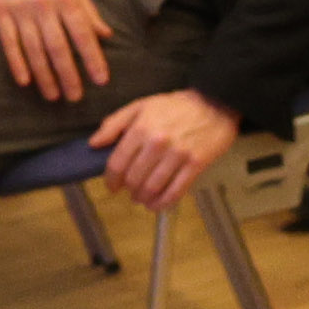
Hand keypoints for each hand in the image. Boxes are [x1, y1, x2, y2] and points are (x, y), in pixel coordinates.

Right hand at [0, 0, 110, 101]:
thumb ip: (88, 10)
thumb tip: (106, 35)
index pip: (82, 35)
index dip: (93, 59)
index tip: (100, 80)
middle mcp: (43, 5)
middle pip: (58, 48)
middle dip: (68, 75)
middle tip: (75, 98)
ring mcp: (20, 9)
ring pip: (34, 50)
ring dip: (44, 76)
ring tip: (52, 96)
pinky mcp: (0, 11)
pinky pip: (9, 42)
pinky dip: (17, 63)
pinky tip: (25, 81)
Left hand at [93, 86, 241, 209]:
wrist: (215, 103)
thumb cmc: (176, 106)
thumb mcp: (141, 106)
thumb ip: (115, 123)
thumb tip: (94, 143)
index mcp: (142, 128)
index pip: (118, 163)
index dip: (111, 180)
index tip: (112, 186)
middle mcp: (158, 142)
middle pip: (134, 179)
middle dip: (128, 189)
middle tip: (129, 191)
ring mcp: (178, 155)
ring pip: (152, 188)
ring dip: (143, 199)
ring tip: (142, 198)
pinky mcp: (196, 165)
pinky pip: (175, 192)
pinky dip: (162, 204)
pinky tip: (156, 205)